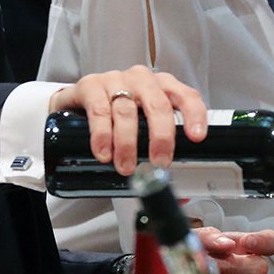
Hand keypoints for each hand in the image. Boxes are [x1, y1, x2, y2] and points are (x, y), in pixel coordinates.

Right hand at [48, 67, 207, 174]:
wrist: (77, 102)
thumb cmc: (118, 114)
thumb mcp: (142, 128)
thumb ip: (160, 155)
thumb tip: (182, 194)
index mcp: (162, 87)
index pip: (185, 95)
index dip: (194, 115)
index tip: (196, 136)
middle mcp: (142, 80)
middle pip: (158, 104)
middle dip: (161, 136)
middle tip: (159, 161)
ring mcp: (116, 80)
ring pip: (126, 110)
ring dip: (127, 143)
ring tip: (126, 166)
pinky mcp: (90, 85)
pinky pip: (99, 109)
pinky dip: (102, 134)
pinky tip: (104, 151)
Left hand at [194, 226, 273, 273]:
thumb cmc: (185, 253)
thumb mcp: (195, 238)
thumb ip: (211, 236)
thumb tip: (228, 244)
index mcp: (243, 246)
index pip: (271, 242)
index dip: (264, 242)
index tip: (247, 242)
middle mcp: (245, 266)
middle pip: (260, 267)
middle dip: (235, 264)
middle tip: (214, 263)